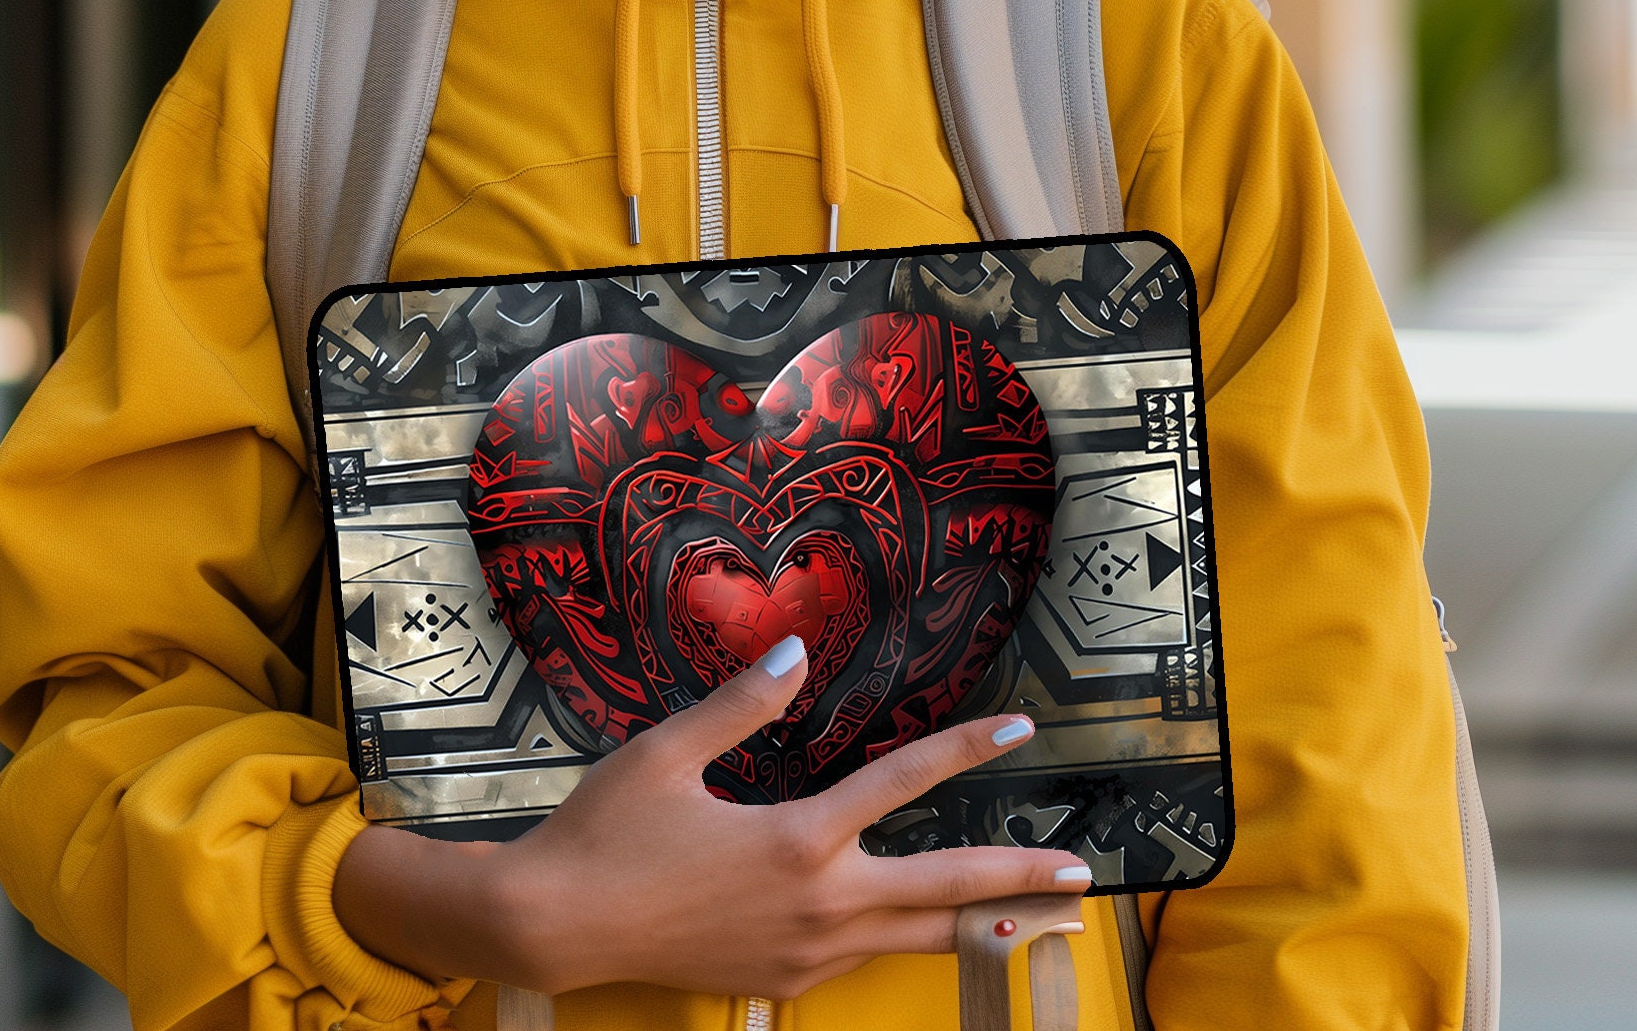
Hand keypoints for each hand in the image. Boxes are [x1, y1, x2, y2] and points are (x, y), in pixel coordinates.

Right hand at [331, 635, 1091, 998]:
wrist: (554, 926)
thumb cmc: (607, 830)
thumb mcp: (668, 751)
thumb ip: (741, 703)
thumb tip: (795, 653)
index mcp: (797, 841)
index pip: (903, 785)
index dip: (967, 750)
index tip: (1021, 727)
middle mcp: (815, 906)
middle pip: (942, 895)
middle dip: (1017, 884)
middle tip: (1081, 876)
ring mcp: (801, 955)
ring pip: (912, 941)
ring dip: (979, 927)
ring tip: (1036, 925)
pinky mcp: (777, 983)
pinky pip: (858, 960)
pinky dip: (903, 946)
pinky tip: (916, 935)